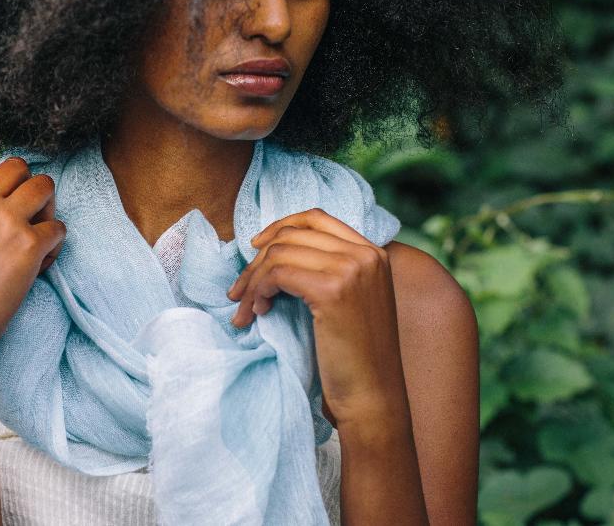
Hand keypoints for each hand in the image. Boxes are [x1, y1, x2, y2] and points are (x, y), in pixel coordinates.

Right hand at [0, 157, 65, 357]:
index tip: (4, 203)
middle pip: (18, 168)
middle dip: (29, 186)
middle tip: (30, 213)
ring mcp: (7, 221)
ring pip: (45, 186)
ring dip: (49, 205)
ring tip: (41, 232)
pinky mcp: (30, 243)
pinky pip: (59, 227)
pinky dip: (56, 244)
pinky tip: (42, 261)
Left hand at [226, 208, 406, 423]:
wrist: (374, 396)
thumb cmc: (354, 356)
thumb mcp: (350, 300)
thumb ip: (328, 269)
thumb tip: (273, 249)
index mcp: (373, 252)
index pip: (316, 217)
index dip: (279, 227)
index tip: (255, 248)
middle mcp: (366, 255)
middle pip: (293, 234)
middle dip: (257, 259)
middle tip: (239, 291)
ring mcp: (352, 270)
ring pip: (280, 252)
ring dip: (253, 279)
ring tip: (248, 308)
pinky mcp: (333, 291)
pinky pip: (278, 273)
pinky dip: (259, 289)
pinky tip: (259, 311)